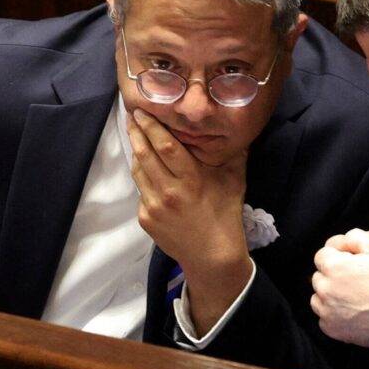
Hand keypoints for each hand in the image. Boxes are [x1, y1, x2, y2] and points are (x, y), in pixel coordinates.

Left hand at [127, 109, 251, 333]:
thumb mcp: (235, 182)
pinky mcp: (145, 218)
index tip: (143, 111)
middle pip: (144, 154)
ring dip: (135, 151)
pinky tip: (145, 167)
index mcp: (191, 180)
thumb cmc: (226, 215)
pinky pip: (140, 191)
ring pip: (138, 171)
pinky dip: (142, 176)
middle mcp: (168, 192)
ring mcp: (153, 206)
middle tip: (131, 115)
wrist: (211, 256)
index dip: (151, 126)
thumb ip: (234, 154)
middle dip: (136, 132)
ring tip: (134, 134)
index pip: (165, 146)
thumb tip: (237, 128)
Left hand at [311, 229, 368, 347]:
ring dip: (331, 294)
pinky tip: (353, 311)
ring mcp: (327, 311)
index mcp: (334, 267)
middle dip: (334, 274)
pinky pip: (325, 317)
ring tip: (355, 296)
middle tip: (358, 279)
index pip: (322, 254)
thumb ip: (356, 237)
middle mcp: (325, 289)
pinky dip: (334, 314)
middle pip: (320, 276)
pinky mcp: (332, 329)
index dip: (339, 255)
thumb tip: (341, 242)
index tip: (353, 261)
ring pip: (319, 297)